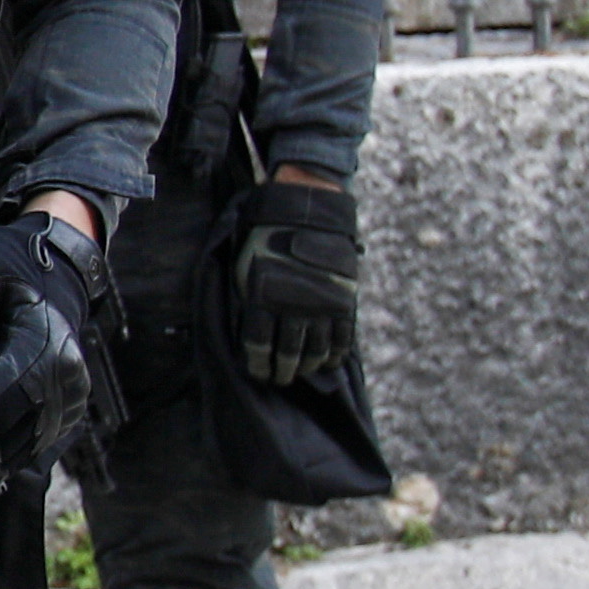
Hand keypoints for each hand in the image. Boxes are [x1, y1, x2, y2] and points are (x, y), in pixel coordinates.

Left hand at [229, 176, 360, 387]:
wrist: (307, 209)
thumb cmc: (266, 235)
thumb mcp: (244, 264)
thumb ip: (248, 297)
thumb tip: (246, 328)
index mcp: (262, 297)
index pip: (258, 345)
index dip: (258, 365)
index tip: (259, 373)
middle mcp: (292, 305)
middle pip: (288, 353)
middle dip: (283, 371)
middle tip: (281, 379)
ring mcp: (321, 304)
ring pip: (316, 349)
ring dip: (308, 365)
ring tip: (302, 372)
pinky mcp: (344, 299)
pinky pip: (342, 337)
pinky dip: (336, 353)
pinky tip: (329, 361)